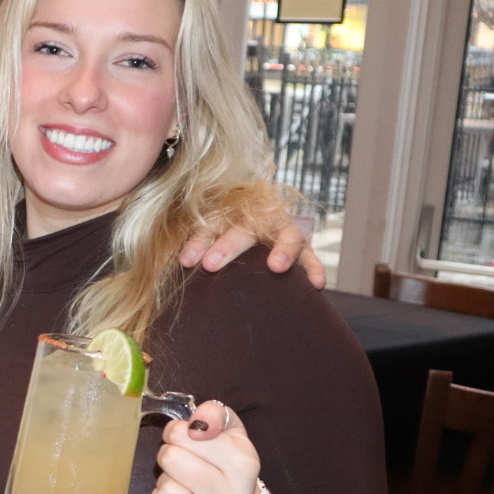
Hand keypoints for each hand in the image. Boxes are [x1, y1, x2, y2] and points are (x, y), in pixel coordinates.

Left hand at [148, 400, 262, 493]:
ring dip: (167, 481)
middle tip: (183, 460)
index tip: (188, 437)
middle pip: (170, 458)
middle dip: (170, 453)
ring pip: (163, 488)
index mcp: (243, 464)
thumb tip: (199, 419)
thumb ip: (215, 414)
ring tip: (183, 483)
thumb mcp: (232, 434)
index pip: (187, 433)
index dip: (179, 431)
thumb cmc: (230, 468)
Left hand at [178, 219, 326, 289]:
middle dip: (227, 246)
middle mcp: (257, 216)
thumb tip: (176, 262)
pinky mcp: (299, 243)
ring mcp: (281, 228)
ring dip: (281, 250)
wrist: (248, 209)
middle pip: (244, 229)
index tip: (185, 261)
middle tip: (212, 264)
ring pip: (285, 235)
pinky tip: (317, 284)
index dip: (198, 241)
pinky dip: (314, 267)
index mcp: (228, 210)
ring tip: (275, 267)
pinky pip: (310, 254)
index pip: (211, 224)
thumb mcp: (202, 228)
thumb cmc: (218, 228)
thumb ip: (192, 241)